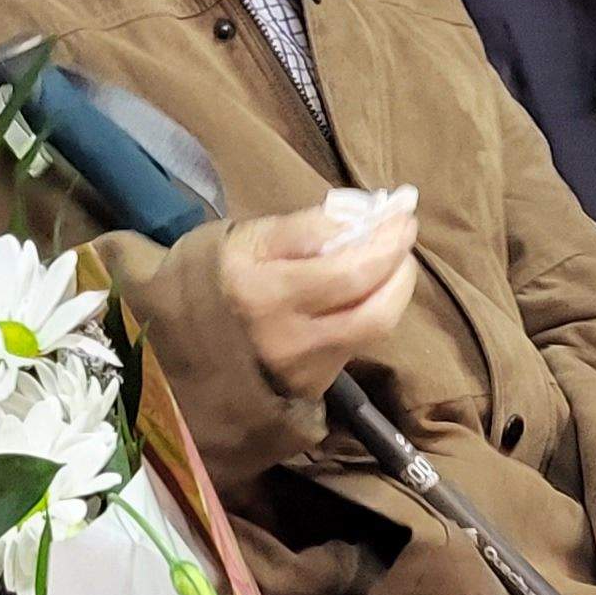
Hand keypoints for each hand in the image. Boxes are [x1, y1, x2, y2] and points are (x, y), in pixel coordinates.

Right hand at [219, 200, 419, 400]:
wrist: (191, 341)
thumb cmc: (226, 276)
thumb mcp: (250, 238)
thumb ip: (306, 228)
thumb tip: (366, 218)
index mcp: (258, 290)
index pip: (338, 261)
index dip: (379, 233)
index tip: (399, 211)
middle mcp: (282, 334)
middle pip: (367, 300)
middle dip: (396, 259)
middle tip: (404, 231)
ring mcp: (301, 365)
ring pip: (375, 325)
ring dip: (398, 286)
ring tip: (397, 258)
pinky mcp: (314, 383)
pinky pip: (361, 342)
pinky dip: (378, 308)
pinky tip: (375, 287)